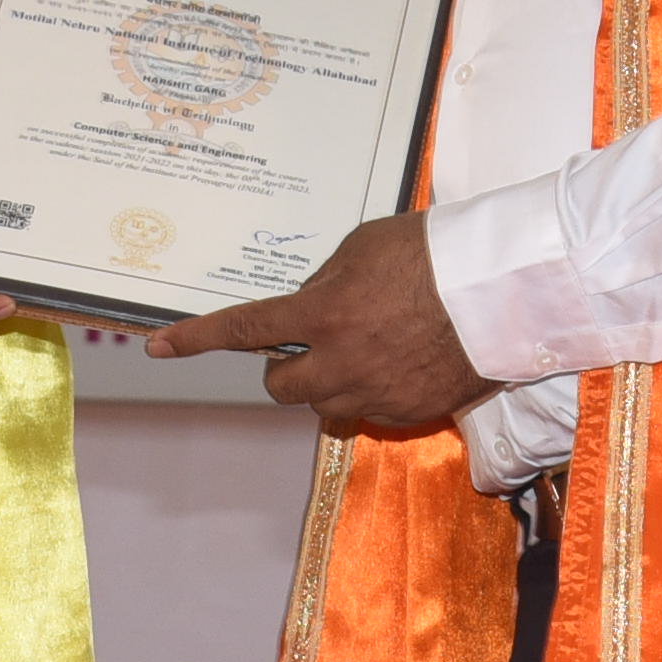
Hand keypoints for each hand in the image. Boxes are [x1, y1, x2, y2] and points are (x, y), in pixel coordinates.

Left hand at [143, 208, 484, 433]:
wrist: (503, 287)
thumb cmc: (434, 253)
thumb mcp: (363, 248)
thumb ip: (325, 282)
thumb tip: (309, 309)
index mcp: (324, 313)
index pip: (245, 329)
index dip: (197, 338)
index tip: (158, 347)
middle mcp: (341, 361)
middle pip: (281, 386)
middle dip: (287, 367)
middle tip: (312, 343)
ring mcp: (375, 392)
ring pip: (325, 404)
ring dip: (331, 382)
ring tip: (371, 349)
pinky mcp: (408, 413)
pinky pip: (371, 411)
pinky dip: (375, 391)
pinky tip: (404, 360)